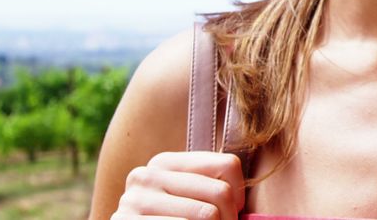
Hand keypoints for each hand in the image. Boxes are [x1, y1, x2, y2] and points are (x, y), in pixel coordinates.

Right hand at [112, 151, 244, 219]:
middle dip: (229, 219)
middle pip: (220, 192)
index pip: (228, 165)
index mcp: (163, 163)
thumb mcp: (184, 200)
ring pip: (208, 214)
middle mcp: (146, 176)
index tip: (233, 212)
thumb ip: (206, 187)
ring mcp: (134, 202)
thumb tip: (241, 196)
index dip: (238, 194)